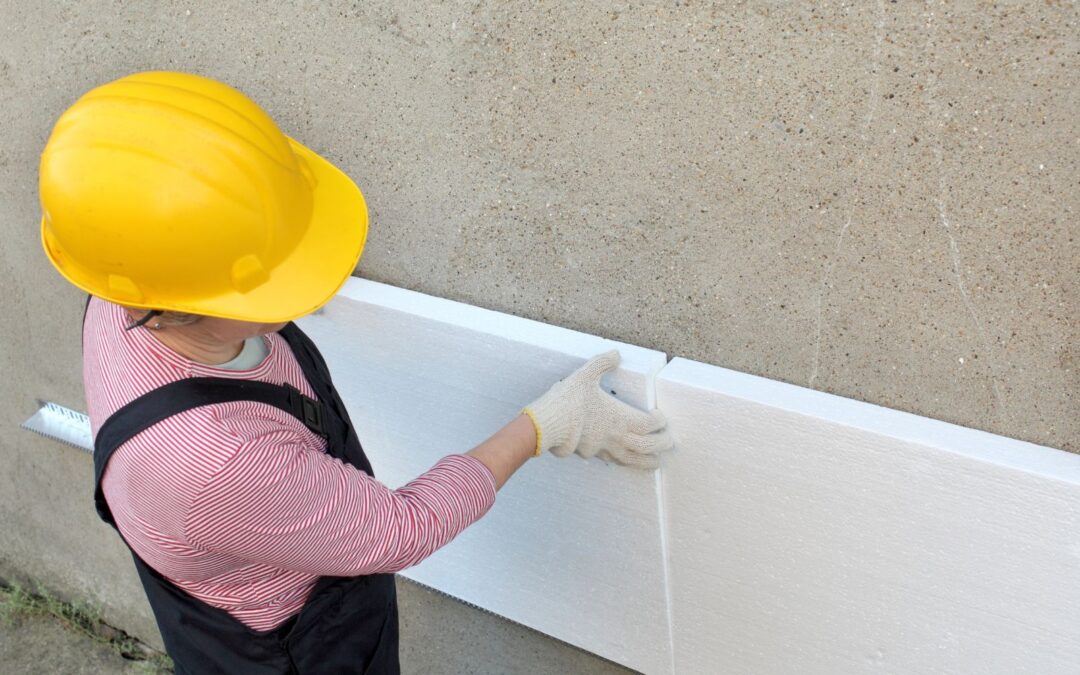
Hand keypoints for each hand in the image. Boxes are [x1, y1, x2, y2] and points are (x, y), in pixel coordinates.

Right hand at [522, 350, 672, 469]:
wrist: (546, 426)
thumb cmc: (568, 401)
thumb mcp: (585, 375)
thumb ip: (602, 363)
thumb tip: (616, 354)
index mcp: (620, 417)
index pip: (649, 424)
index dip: (660, 422)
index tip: (662, 418)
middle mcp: (616, 436)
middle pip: (648, 446)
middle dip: (662, 444)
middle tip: (669, 441)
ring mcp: (604, 448)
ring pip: (632, 460)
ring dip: (647, 462)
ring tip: (656, 463)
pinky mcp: (592, 454)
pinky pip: (614, 461)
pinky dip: (625, 461)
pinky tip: (624, 460)